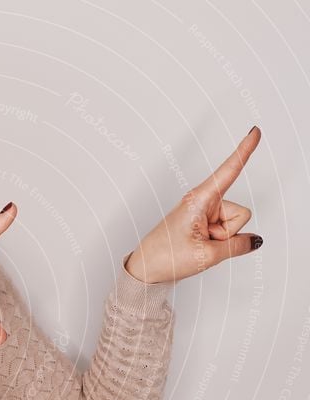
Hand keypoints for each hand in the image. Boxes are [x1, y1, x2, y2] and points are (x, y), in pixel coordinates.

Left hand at [125, 126, 262, 283]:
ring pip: (234, 224)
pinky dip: (218, 241)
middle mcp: (203, 201)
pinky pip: (225, 230)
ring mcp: (204, 212)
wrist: (145, 269)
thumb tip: (254, 240)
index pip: (228, 172)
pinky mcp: (204, 221)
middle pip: (240, 213)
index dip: (244, 151)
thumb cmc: (166, 258)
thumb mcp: (206, 255)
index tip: (255, 130)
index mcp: (199, 200)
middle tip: (202, 243)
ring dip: (222, 239)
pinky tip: (199, 246)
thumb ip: (237, 246)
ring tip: (197, 245)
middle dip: (229, 232)